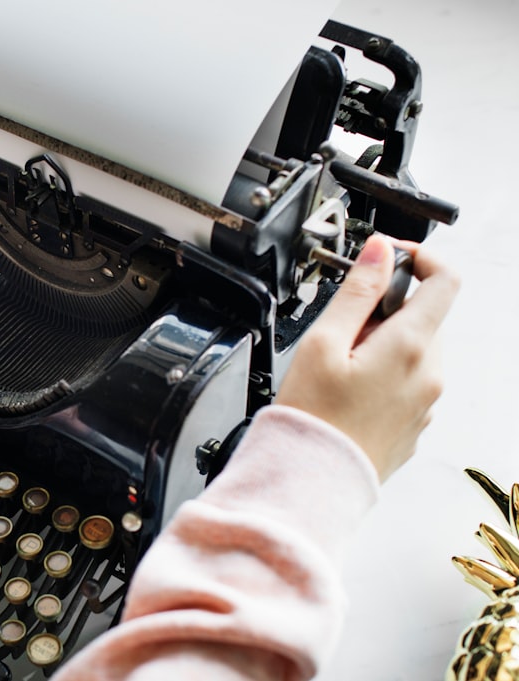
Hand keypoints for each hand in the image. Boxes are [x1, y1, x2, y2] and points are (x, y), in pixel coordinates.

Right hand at [276, 235, 459, 480]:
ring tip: (340, 366)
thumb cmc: (313, 417)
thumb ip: (357, 291)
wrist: (312, 480)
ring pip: (415, 351)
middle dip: (385, 312)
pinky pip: (408, 383)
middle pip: (424, 317)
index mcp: (410, 346)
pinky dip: (384, 374)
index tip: (388, 259)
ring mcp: (426, 403)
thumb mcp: (323, 341)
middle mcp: (429, 374)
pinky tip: (347, 392)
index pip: (444, 279)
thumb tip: (380, 250)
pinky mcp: (414, 425)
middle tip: (342, 329)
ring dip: (384, 344)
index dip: (419, 258)